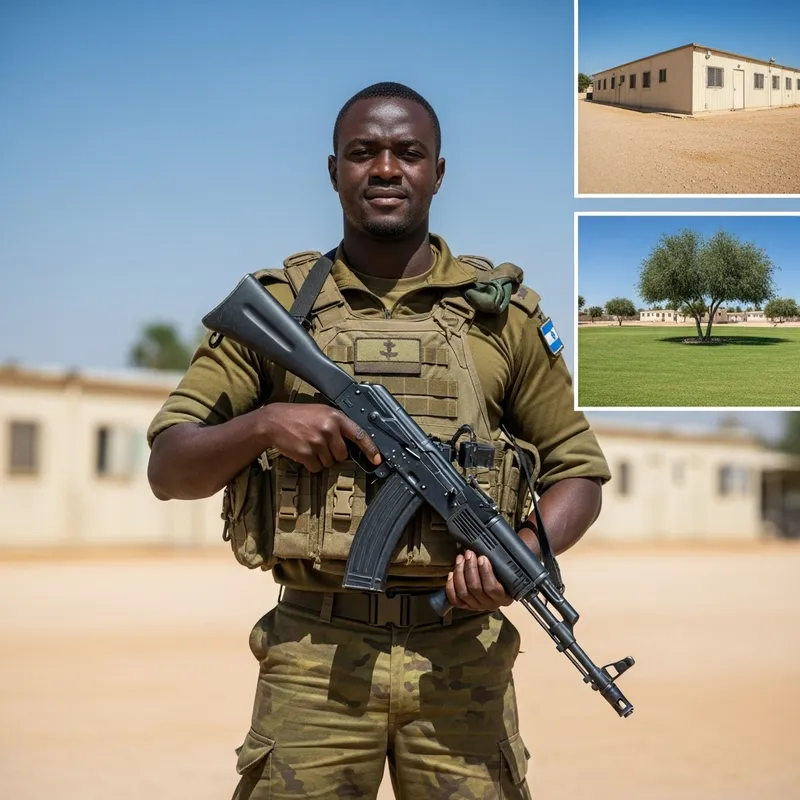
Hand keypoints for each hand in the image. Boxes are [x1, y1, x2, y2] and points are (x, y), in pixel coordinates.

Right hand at [259, 403, 380, 472]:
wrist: (273, 421)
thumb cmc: (299, 416)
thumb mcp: (322, 412)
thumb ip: (338, 424)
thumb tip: (354, 442)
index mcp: (335, 417)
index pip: (359, 435)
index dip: (370, 449)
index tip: (377, 459)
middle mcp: (328, 429)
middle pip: (342, 455)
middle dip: (333, 454)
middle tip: (321, 444)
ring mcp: (317, 442)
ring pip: (329, 463)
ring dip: (321, 459)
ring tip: (310, 445)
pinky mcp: (306, 453)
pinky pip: (316, 468)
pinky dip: (311, 464)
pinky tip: (303, 451)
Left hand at [445, 550, 511, 611]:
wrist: (500, 584)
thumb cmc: (503, 573)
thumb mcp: (507, 569)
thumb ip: (501, 563)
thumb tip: (487, 549)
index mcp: (504, 597)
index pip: (492, 587)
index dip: (485, 572)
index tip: (482, 557)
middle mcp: (490, 605)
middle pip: (475, 588)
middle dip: (470, 568)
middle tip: (469, 553)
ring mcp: (476, 606)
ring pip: (463, 593)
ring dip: (459, 573)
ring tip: (460, 558)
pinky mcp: (465, 606)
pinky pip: (455, 600)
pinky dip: (450, 586)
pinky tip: (452, 573)